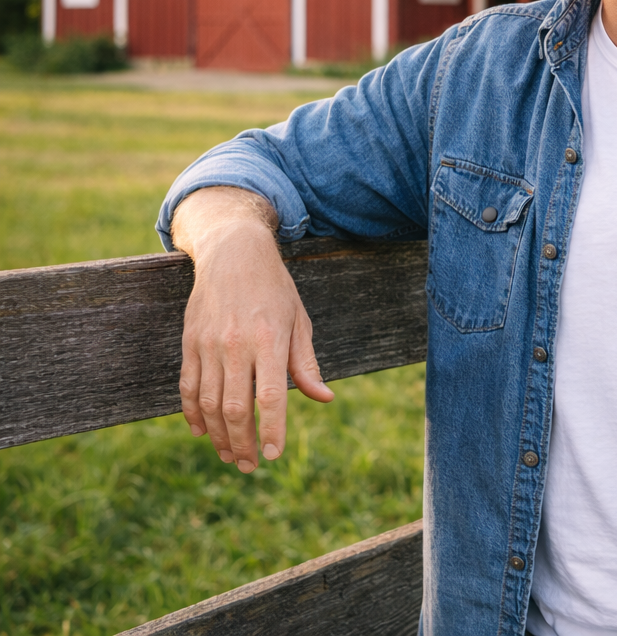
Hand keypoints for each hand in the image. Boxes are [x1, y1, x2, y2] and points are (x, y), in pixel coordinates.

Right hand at [172, 187, 333, 471]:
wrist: (233, 252)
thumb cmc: (274, 289)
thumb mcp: (298, 320)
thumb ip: (306, 363)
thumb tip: (324, 398)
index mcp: (270, 339)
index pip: (270, 396)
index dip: (271, 430)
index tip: (273, 456)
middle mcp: (237, 344)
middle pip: (235, 407)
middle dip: (242, 443)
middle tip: (249, 466)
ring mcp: (209, 344)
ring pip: (208, 403)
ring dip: (218, 436)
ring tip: (230, 455)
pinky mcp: (190, 342)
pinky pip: (188, 387)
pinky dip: (193, 414)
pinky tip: (203, 432)